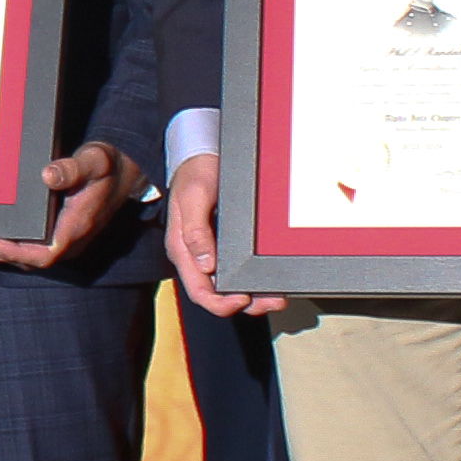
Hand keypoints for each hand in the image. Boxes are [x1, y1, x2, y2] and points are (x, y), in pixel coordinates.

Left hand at [0, 142, 140, 269]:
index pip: (46, 253)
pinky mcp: (54, 233)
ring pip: (24, 254)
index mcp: (77, 226)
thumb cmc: (107, 165)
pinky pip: (26, 245)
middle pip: (27, 259)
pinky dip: (2, 244)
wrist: (124, 171)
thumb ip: (73, 168)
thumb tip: (47, 175)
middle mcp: (68, 239)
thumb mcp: (95, 160)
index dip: (18, 253)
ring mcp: (61, 239)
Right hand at [165, 154, 280, 316]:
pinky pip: (238, 270)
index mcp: (183, 250)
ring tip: (276, 297)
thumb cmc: (194, 174)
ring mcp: (211, 253)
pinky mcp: (224, 246)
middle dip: (245, 303)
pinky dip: (256, 279)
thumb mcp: (193, 197)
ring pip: (231, 286)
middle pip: (218, 294)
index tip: (243, 299)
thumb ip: (195, 230)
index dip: (220, 302)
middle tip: (271, 302)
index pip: (199, 290)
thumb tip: (205, 263)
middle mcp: (196, 257)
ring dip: (254, 296)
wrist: (202, 156)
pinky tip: (271, 281)